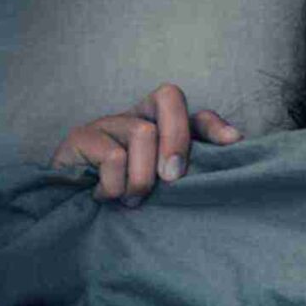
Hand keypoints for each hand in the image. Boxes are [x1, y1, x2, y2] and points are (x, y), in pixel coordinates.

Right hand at [49, 83, 242, 208]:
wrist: (71, 208)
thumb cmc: (126, 196)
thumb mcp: (162, 185)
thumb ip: (191, 168)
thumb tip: (235, 146)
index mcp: (162, 126)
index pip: (196, 113)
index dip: (215, 125)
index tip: (233, 143)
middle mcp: (137, 116)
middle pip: (169, 98)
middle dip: (178, 139)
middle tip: (173, 179)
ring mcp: (109, 122)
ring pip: (143, 133)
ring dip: (143, 176)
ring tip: (132, 200)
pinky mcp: (81, 136)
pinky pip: (113, 157)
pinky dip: (115, 185)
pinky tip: (105, 197)